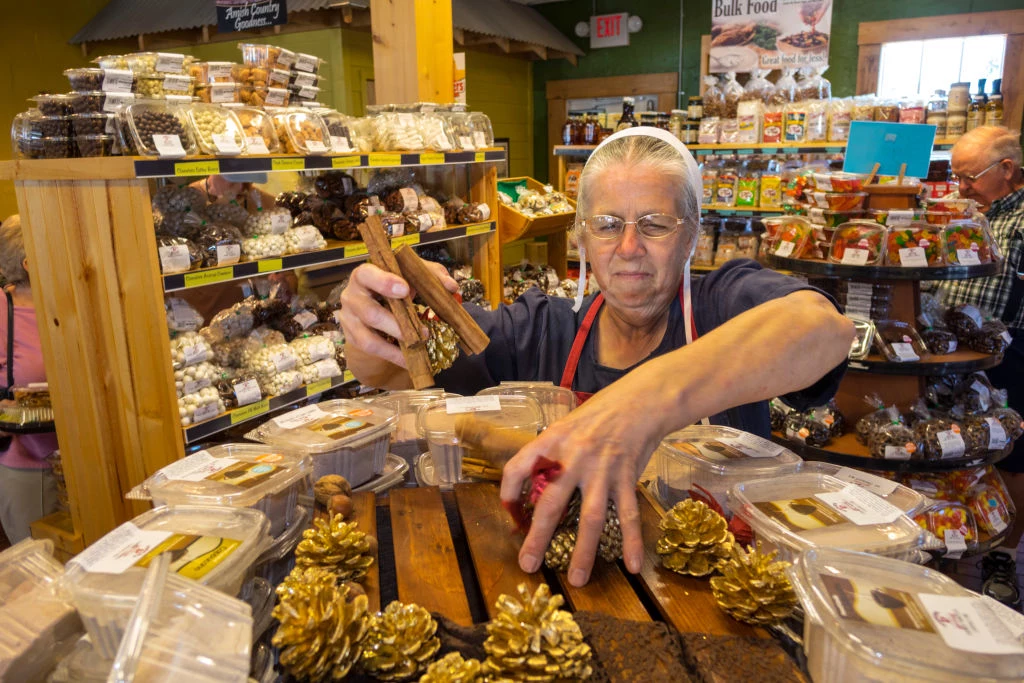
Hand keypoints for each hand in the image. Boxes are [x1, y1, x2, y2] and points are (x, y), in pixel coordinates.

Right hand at [338, 261, 457, 368]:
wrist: (374, 302)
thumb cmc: (393, 285)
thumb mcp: (411, 274)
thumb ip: (431, 274)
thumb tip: (451, 287)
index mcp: (364, 274)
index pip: (367, 275)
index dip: (384, 282)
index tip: (405, 290)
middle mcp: (351, 296)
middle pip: (369, 312)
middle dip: (398, 323)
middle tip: (422, 331)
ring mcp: (349, 319)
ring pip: (368, 337)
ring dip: (396, 344)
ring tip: (418, 345)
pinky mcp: (352, 337)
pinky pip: (372, 350)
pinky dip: (393, 356)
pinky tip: (409, 360)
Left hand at [500, 381, 665, 586]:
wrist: (637, 404)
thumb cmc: (595, 417)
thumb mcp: (562, 428)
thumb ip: (547, 457)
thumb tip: (530, 491)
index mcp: (550, 442)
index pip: (517, 467)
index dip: (509, 491)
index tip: (509, 511)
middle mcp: (573, 458)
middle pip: (551, 504)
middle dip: (538, 538)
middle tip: (528, 565)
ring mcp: (601, 470)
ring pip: (590, 517)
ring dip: (583, 551)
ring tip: (577, 579)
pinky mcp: (626, 478)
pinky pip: (627, 515)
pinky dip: (631, 542)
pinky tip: (632, 566)